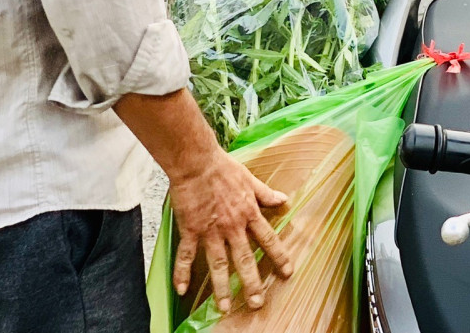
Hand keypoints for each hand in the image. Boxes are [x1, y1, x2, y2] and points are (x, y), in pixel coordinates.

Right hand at [169, 147, 293, 313]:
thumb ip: (266, 194)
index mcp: (248, 213)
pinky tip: (181, 290)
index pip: (268, 239)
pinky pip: (186, 256)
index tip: (287, 272)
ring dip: (221, 287)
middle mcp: (232, 226)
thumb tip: (284, 199)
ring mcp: (210, 230)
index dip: (279, 256)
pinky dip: (182, 273)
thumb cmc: (224, 168)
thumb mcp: (251, 179)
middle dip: (251, 283)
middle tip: (256, 303)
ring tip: (225, 307)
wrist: (197, 163)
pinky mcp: (190, 230)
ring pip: (218, 264)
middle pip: (244, 259)